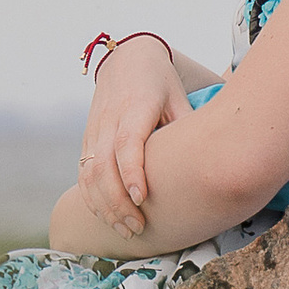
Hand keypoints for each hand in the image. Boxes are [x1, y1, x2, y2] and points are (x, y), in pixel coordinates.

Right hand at [78, 34, 187, 239]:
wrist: (126, 58)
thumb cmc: (160, 82)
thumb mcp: (178, 97)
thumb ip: (186, 128)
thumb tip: (205, 164)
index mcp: (135, 106)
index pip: (127, 143)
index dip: (131, 172)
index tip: (141, 199)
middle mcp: (109, 119)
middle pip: (103, 166)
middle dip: (117, 203)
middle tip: (138, 228)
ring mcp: (94, 129)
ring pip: (89, 173)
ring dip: (104, 206)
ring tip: (125, 230)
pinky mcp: (87, 138)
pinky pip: (83, 172)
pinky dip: (92, 198)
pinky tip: (107, 216)